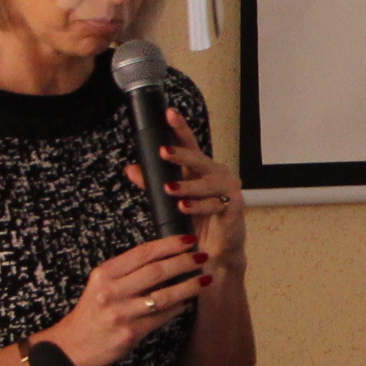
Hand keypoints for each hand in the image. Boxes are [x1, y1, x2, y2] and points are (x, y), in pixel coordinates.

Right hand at [43, 232, 211, 365]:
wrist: (72, 347)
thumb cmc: (91, 312)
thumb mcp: (101, 285)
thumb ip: (127, 272)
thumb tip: (166, 258)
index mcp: (104, 274)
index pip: (143, 253)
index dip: (169, 244)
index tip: (188, 240)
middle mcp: (111, 291)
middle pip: (157, 271)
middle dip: (185, 262)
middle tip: (203, 257)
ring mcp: (122, 313)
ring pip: (164, 295)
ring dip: (189, 286)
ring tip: (205, 279)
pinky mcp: (131, 333)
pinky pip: (162, 317)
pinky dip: (178, 308)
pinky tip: (188, 302)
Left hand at [128, 110, 247, 279]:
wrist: (215, 251)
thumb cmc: (196, 222)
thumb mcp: (171, 200)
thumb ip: (152, 183)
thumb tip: (131, 168)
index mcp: (201, 168)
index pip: (189, 144)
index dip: (180, 128)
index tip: (169, 114)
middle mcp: (217, 174)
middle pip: (199, 159)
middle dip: (181, 155)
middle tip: (163, 152)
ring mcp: (228, 189)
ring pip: (208, 182)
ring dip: (187, 186)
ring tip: (169, 189)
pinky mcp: (234, 207)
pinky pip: (216, 203)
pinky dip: (199, 206)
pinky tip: (184, 207)